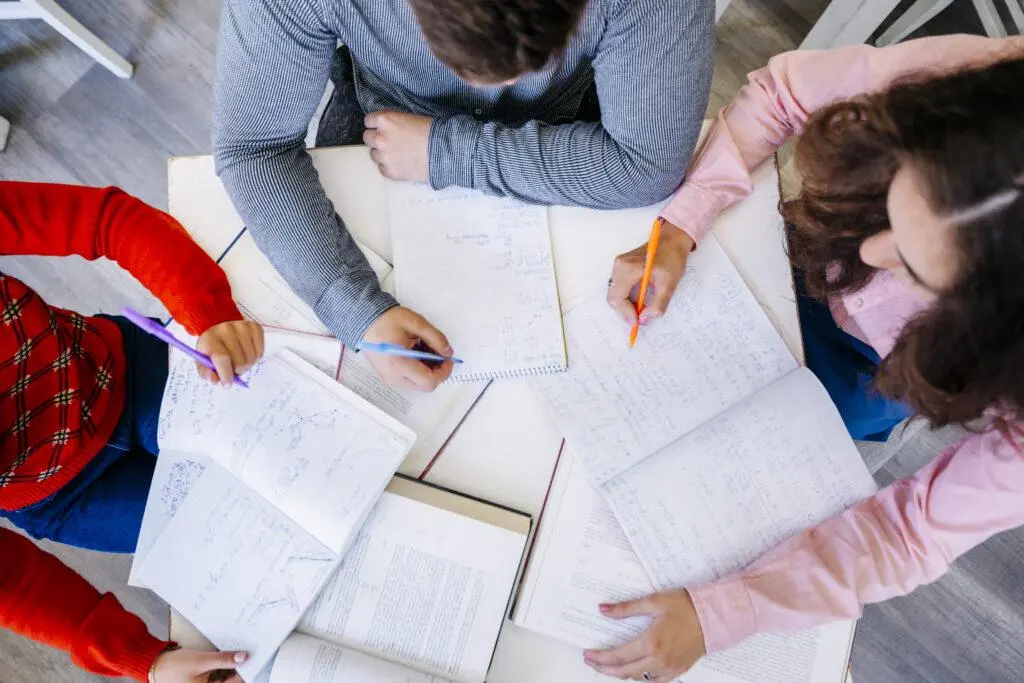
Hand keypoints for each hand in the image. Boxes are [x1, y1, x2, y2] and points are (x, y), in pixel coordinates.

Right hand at [151, 647, 247, 682]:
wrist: (155, 665)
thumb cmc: (174, 666)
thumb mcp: (201, 660)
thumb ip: (223, 659)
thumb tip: (243, 657)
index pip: (236, 682)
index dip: (245, 670)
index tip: (253, 656)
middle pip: (231, 679)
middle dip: (238, 666)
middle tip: (247, 651)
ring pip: (225, 675)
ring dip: (231, 665)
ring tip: (237, 651)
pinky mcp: (205, 679)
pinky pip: (218, 673)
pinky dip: (222, 664)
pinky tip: (226, 654)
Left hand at [195, 320, 264, 386]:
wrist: (220, 328)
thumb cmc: (212, 347)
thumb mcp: (202, 360)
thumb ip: (206, 373)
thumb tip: (215, 380)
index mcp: (210, 338)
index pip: (222, 358)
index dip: (226, 374)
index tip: (227, 384)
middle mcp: (226, 329)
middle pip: (240, 361)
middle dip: (237, 370)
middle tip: (232, 367)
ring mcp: (242, 327)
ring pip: (252, 359)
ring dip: (247, 365)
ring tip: (239, 360)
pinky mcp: (255, 327)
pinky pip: (260, 352)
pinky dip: (255, 358)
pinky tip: (247, 353)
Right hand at [362, 306, 453, 390]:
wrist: (364, 320)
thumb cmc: (386, 320)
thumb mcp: (416, 323)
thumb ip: (436, 338)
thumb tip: (448, 352)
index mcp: (399, 364)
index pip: (429, 381)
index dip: (444, 371)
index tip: (448, 358)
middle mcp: (393, 377)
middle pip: (426, 385)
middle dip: (437, 370)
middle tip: (439, 353)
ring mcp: (390, 379)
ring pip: (419, 383)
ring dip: (429, 369)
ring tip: (425, 349)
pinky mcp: (389, 376)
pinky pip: (411, 379)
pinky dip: (419, 369)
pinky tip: (417, 352)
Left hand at [364, 111, 431, 181]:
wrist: (444, 151)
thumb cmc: (432, 132)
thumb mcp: (410, 118)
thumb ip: (394, 122)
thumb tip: (389, 128)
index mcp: (385, 120)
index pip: (369, 121)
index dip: (377, 125)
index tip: (384, 128)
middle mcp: (380, 137)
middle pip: (367, 138)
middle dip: (377, 139)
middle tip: (391, 142)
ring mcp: (383, 156)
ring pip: (373, 154)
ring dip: (382, 153)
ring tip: (398, 154)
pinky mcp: (389, 171)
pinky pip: (382, 168)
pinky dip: (389, 166)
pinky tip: (402, 163)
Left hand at [583, 590, 705, 682]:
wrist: (713, 616)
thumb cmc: (686, 606)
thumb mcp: (653, 601)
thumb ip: (625, 608)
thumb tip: (603, 610)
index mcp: (650, 642)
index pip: (617, 656)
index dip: (600, 658)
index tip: (588, 655)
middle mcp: (658, 659)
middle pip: (624, 672)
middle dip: (604, 668)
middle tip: (591, 662)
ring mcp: (669, 668)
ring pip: (638, 678)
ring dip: (621, 674)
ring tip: (610, 665)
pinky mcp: (678, 670)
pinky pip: (654, 682)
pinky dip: (641, 678)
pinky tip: (635, 672)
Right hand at [607, 221, 693, 325]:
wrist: (672, 240)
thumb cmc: (672, 258)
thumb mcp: (669, 285)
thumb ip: (657, 305)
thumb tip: (645, 319)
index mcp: (628, 268)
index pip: (618, 298)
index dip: (626, 314)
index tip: (638, 323)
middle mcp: (619, 266)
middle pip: (613, 297)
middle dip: (625, 311)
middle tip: (640, 319)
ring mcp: (618, 265)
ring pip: (614, 294)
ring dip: (625, 305)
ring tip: (641, 310)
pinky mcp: (621, 266)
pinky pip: (618, 287)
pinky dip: (626, 297)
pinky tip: (638, 300)